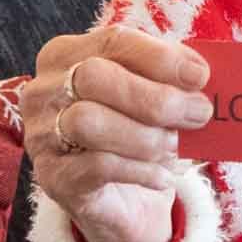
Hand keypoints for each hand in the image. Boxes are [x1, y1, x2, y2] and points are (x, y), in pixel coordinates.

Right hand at [23, 29, 212, 241]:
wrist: (121, 200)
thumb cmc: (137, 133)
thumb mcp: (154, 98)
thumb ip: (171, 80)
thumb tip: (200, 74)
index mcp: (67, 55)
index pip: (112, 41)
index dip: (159, 57)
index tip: (200, 76)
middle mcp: (43, 91)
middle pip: (94, 76)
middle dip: (155, 97)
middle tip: (199, 114)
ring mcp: (41, 135)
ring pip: (89, 122)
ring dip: (145, 135)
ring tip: (175, 146)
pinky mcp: (52, 178)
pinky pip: (96, 166)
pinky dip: (139, 170)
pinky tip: (162, 176)